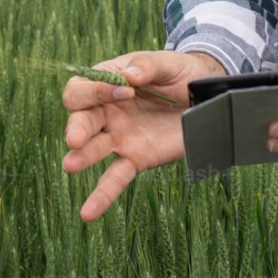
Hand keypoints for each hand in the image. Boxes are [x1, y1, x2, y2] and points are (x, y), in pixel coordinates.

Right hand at [61, 50, 222, 221]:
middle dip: (77, 127)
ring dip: (82, 157)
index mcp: (108, 82)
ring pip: (93, 149)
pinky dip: (101, 197)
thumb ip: (148, 65)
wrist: (206, 97)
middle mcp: (107, 111)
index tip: (126, 90)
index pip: (85, 87)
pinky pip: (115, 179)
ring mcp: (119, 137)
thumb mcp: (169, 63)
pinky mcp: (135, 159)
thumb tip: (129, 75)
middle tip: (75, 139)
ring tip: (71, 166)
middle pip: (81, 118)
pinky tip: (88, 213)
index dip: (97, 90)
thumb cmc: (181, 74)